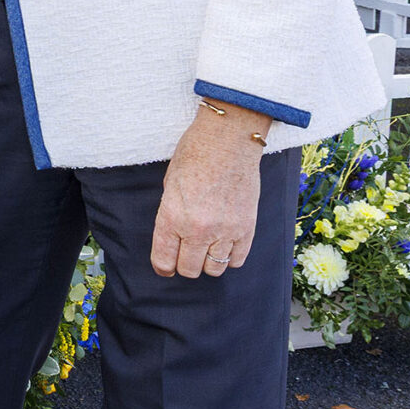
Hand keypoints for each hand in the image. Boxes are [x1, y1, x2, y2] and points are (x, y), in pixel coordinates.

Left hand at [150, 102, 269, 278]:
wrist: (229, 139)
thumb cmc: (195, 154)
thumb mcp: (170, 183)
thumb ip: (171, 213)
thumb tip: (173, 237)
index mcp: (172, 216)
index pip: (164, 260)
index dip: (163, 267)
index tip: (166, 267)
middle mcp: (197, 229)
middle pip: (189, 269)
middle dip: (185, 264)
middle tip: (187, 254)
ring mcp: (224, 230)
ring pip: (214, 269)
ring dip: (208, 262)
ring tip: (207, 248)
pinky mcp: (246, 228)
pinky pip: (236, 260)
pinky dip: (230, 256)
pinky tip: (225, 244)